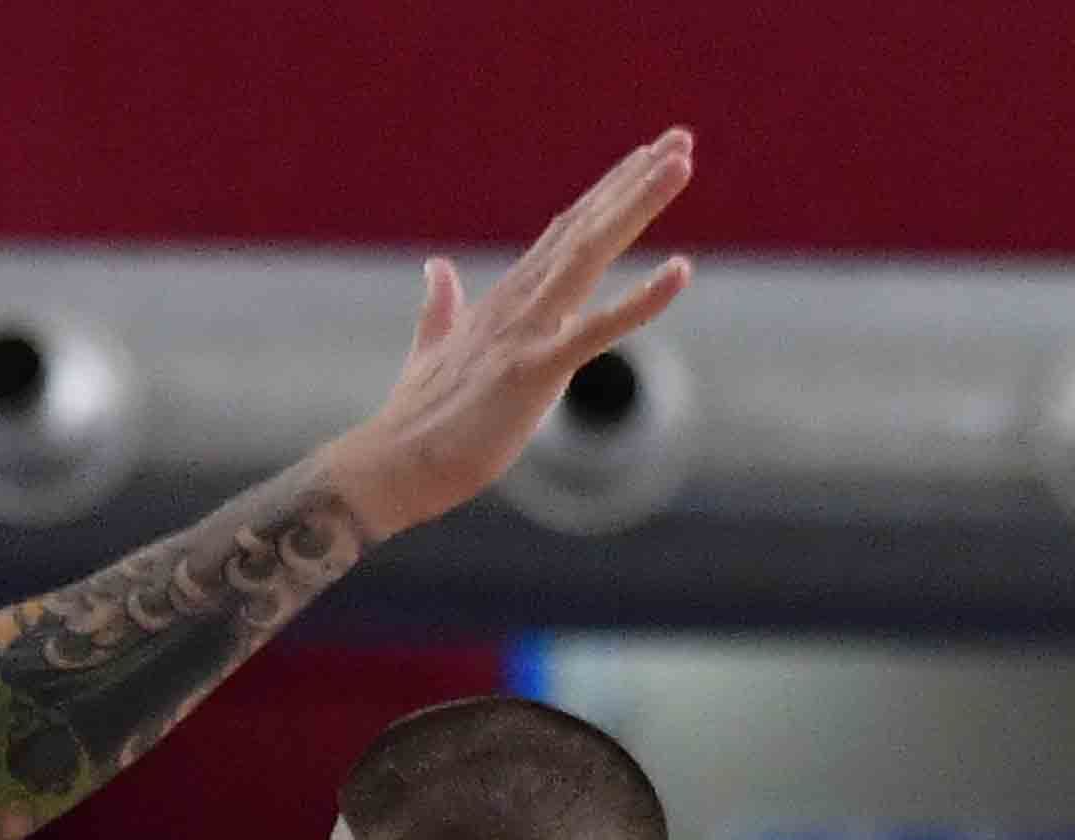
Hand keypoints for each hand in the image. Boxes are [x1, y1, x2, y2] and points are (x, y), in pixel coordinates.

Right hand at [320, 130, 695, 537]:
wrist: (393, 464)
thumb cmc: (417, 420)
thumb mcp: (431, 350)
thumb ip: (440, 307)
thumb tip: (435, 268)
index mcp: (504, 300)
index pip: (565, 232)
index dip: (606, 192)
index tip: (645, 156)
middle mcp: (519, 303)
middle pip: (585, 226)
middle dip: (634, 181)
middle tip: (681, 139)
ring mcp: (527, 332)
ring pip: (591, 253)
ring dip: (638, 205)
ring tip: (681, 164)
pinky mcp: (535, 371)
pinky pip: (597, 330)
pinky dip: (642, 301)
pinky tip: (681, 271)